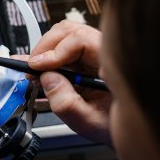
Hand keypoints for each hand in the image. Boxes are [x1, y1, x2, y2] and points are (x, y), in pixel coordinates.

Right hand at [28, 20, 111, 144]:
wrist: (127, 127)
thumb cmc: (114, 125)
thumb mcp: (89, 122)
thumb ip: (66, 104)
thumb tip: (47, 78)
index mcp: (112, 64)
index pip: (81, 40)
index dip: (55, 51)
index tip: (37, 66)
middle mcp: (105, 52)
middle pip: (70, 31)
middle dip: (45, 47)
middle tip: (32, 67)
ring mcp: (95, 52)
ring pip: (65, 36)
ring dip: (45, 51)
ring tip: (35, 70)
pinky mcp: (86, 56)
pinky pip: (63, 47)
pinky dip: (48, 57)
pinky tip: (39, 70)